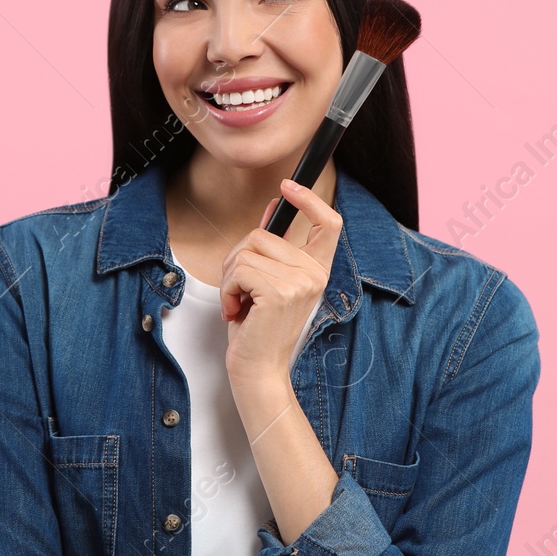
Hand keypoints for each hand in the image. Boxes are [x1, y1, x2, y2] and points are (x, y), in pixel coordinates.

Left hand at [220, 178, 342, 383]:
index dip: (309, 199)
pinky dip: (227, 289)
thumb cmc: (260, 328)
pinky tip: (237, 311)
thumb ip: (272, 248)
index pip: (329, 223)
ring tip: (240, 303)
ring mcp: (300, 282)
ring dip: (229, 278)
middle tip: (240, 291)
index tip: (287, 185)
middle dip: (236, 260)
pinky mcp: (279, 292)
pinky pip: (239, 269)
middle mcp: (315, 273)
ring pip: (245, 251)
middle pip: (260, 234)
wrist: (258, 369)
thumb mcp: (268, 282)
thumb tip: (272, 209)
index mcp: (317, 269)